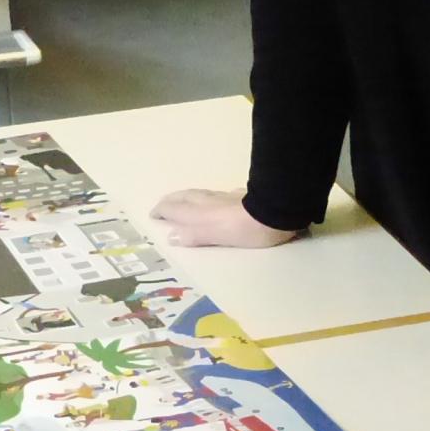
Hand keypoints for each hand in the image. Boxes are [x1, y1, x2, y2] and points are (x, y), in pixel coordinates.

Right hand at [148, 187, 296, 249]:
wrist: (276, 212)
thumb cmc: (245, 229)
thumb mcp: (216, 236)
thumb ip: (195, 235)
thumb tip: (171, 236)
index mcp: (201, 213)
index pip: (176, 209)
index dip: (163, 211)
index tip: (153, 214)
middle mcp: (211, 202)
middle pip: (186, 197)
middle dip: (172, 200)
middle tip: (163, 204)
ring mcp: (227, 198)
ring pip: (201, 194)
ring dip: (188, 197)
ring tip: (184, 200)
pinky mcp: (243, 197)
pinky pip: (221, 195)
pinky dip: (212, 198)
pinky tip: (219, 199)